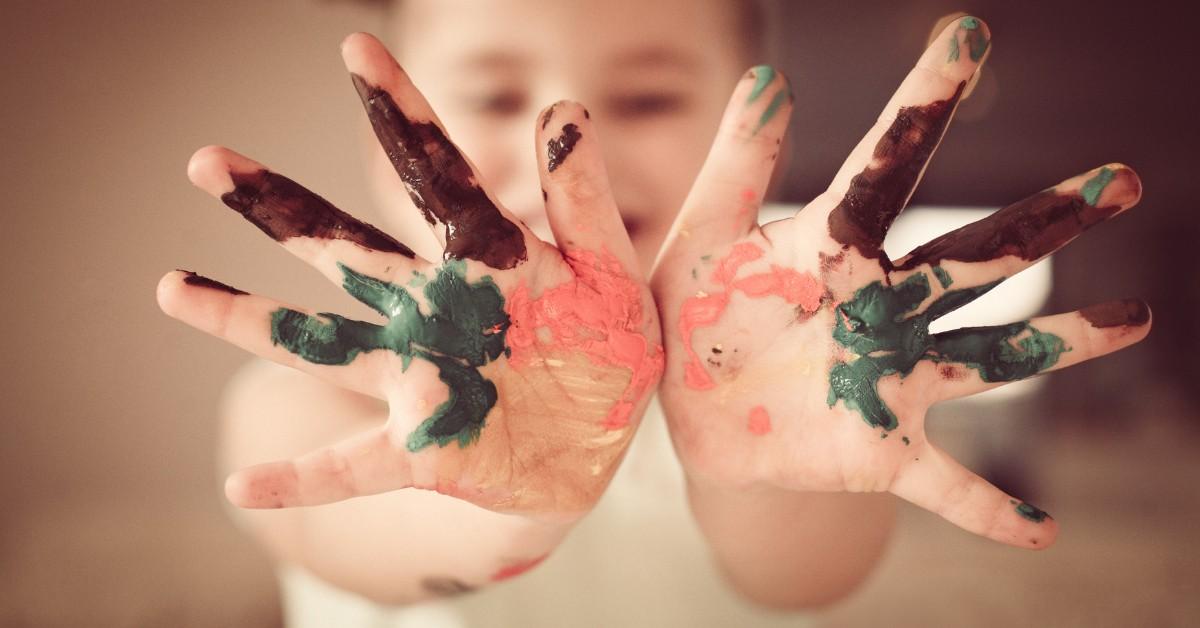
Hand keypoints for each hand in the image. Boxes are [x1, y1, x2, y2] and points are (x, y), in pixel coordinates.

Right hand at [158, 33, 661, 521]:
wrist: (606, 447)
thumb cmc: (611, 352)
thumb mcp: (613, 276)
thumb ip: (584, 204)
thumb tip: (561, 108)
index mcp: (486, 257)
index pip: (435, 172)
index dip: (398, 112)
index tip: (357, 46)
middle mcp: (434, 309)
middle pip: (344, 249)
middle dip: (279, 206)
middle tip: (206, 161)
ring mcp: (420, 378)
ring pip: (321, 344)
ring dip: (249, 320)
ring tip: (173, 287)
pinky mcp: (425, 449)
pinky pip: (352, 465)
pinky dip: (301, 479)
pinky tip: (240, 487)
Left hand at [651, 17, 1148, 547]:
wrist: (688, 407)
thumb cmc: (695, 310)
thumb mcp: (703, 235)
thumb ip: (737, 165)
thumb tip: (768, 75)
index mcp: (834, 246)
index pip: (887, 165)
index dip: (923, 102)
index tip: (965, 33)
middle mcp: (883, 305)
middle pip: (975, 256)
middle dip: (1047, 218)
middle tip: (1121, 180)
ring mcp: (891, 377)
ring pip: (988, 357)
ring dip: (1058, 343)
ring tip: (1132, 319)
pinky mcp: (881, 450)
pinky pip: (947, 485)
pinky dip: (990, 508)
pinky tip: (1041, 532)